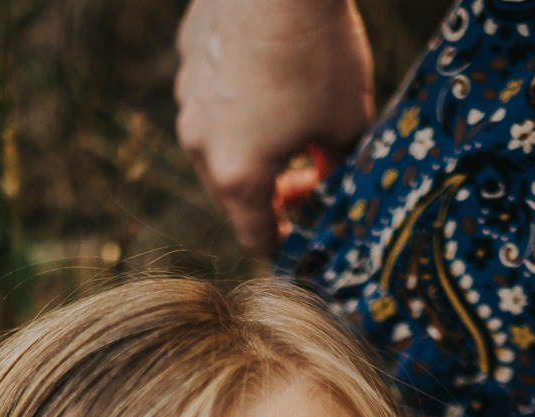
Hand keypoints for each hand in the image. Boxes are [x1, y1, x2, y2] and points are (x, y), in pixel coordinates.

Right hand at [174, 0, 373, 252]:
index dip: (283, 246)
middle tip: (308, 178)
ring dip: (252, 146)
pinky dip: (240, 102)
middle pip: (232, 193)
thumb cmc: (318, 52)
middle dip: (269, 194)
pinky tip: (274, 74)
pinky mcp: (187, 59)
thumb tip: (331, 183)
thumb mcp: (347, 123)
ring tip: (293, 122)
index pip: (256, 236)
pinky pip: (214, 97)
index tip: (300, 244)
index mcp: (238, 174)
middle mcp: (200, 144)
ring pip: (220, 143)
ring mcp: (188, 99)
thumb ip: (337, 168)